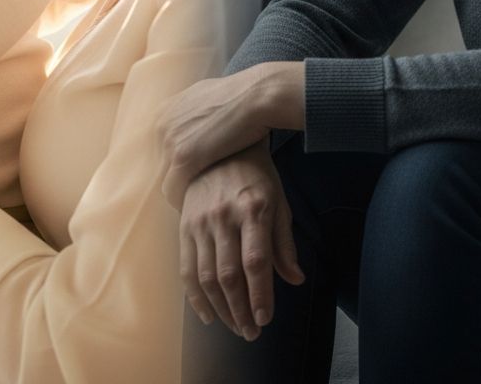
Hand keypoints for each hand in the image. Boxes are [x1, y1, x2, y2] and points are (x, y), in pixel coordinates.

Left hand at [159, 62, 305, 208]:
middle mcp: (161, 124)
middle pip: (161, 164)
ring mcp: (169, 140)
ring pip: (165, 178)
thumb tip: (199, 121)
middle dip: (178, 177)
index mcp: (165, 110)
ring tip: (200, 203)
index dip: (180, 163)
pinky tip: (200, 207)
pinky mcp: (182, 158)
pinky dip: (183, 200)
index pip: (162, 148)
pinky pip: (173, 189)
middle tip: (197, 192)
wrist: (256, 97)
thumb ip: (195, 112)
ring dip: (181, 191)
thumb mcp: (209, 98)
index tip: (196, 174)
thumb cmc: (242, 97)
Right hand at [181, 142, 303, 339]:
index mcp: (253, 208)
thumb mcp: (278, 201)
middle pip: (229, 275)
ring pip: (206, 277)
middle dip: (241, 310)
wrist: (220, 147)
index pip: (256, 261)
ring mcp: (200, 222)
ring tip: (236, 327)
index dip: (260, 294)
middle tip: (252, 332)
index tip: (266, 319)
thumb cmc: (256, 176)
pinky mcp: (184, 226)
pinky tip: (208, 315)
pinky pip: (186, 268)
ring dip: (221, 309)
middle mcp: (224, 216)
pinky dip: (195, 297)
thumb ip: (284, 242)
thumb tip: (295, 280)